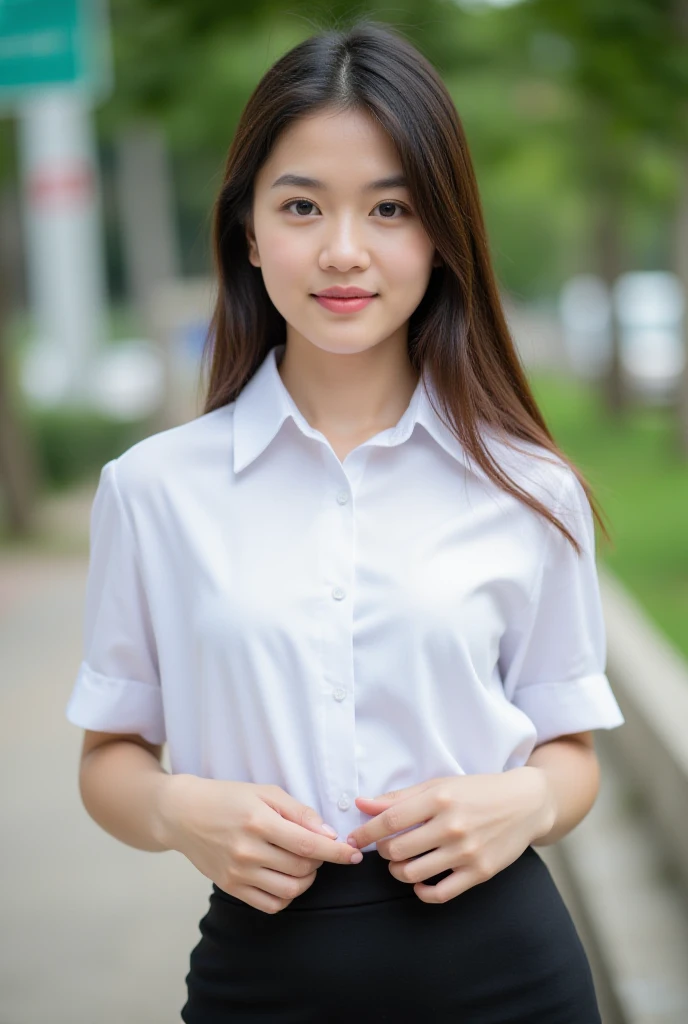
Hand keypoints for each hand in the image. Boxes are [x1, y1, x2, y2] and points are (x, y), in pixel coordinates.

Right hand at [160, 775, 362, 913]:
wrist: (182, 814)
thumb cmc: (226, 797)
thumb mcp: (264, 792)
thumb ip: (298, 812)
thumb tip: (327, 833)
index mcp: (259, 821)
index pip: (308, 843)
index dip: (336, 852)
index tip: (354, 855)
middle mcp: (248, 850)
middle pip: (302, 868)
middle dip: (319, 861)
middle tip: (316, 849)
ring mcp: (238, 873)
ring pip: (290, 890)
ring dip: (306, 880)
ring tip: (302, 864)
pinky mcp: (230, 888)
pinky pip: (270, 904)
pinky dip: (286, 896)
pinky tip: (285, 878)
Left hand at [345, 768, 554, 903]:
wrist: (525, 803)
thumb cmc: (477, 791)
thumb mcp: (439, 785)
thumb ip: (400, 797)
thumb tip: (361, 804)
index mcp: (439, 798)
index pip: (389, 820)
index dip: (365, 832)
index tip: (353, 839)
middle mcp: (452, 825)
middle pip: (397, 850)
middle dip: (382, 851)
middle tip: (385, 847)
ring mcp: (467, 851)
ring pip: (413, 874)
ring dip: (398, 871)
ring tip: (401, 862)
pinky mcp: (480, 872)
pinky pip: (440, 893)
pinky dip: (422, 891)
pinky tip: (420, 881)